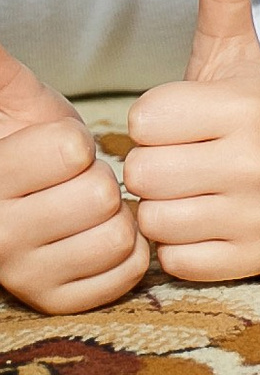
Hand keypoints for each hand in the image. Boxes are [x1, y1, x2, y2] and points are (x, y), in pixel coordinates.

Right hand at [0, 43, 145, 312]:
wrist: (49, 197)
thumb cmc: (38, 143)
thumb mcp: (17, 101)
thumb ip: (3, 74)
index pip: (71, 149)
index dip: (78, 141)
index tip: (61, 150)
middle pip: (98, 195)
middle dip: (100, 178)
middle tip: (78, 182)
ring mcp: (26, 275)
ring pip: (117, 234)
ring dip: (119, 215)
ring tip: (92, 209)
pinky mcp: (61, 301)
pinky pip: (130, 268)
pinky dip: (131, 250)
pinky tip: (105, 236)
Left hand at [123, 0, 259, 282]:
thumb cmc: (247, 109)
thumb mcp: (232, 52)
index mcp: (246, 108)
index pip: (141, 122)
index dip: (155, 122)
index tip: (188, 122)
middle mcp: (256, 161)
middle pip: (142, 174)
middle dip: (156, 167)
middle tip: (191, 158)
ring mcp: (257, 213)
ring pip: (154, 220)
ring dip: (166, 208)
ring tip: (200, 189)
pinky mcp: (253, 258)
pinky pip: (175, 260)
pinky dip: (184, 246)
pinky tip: (210, 220)